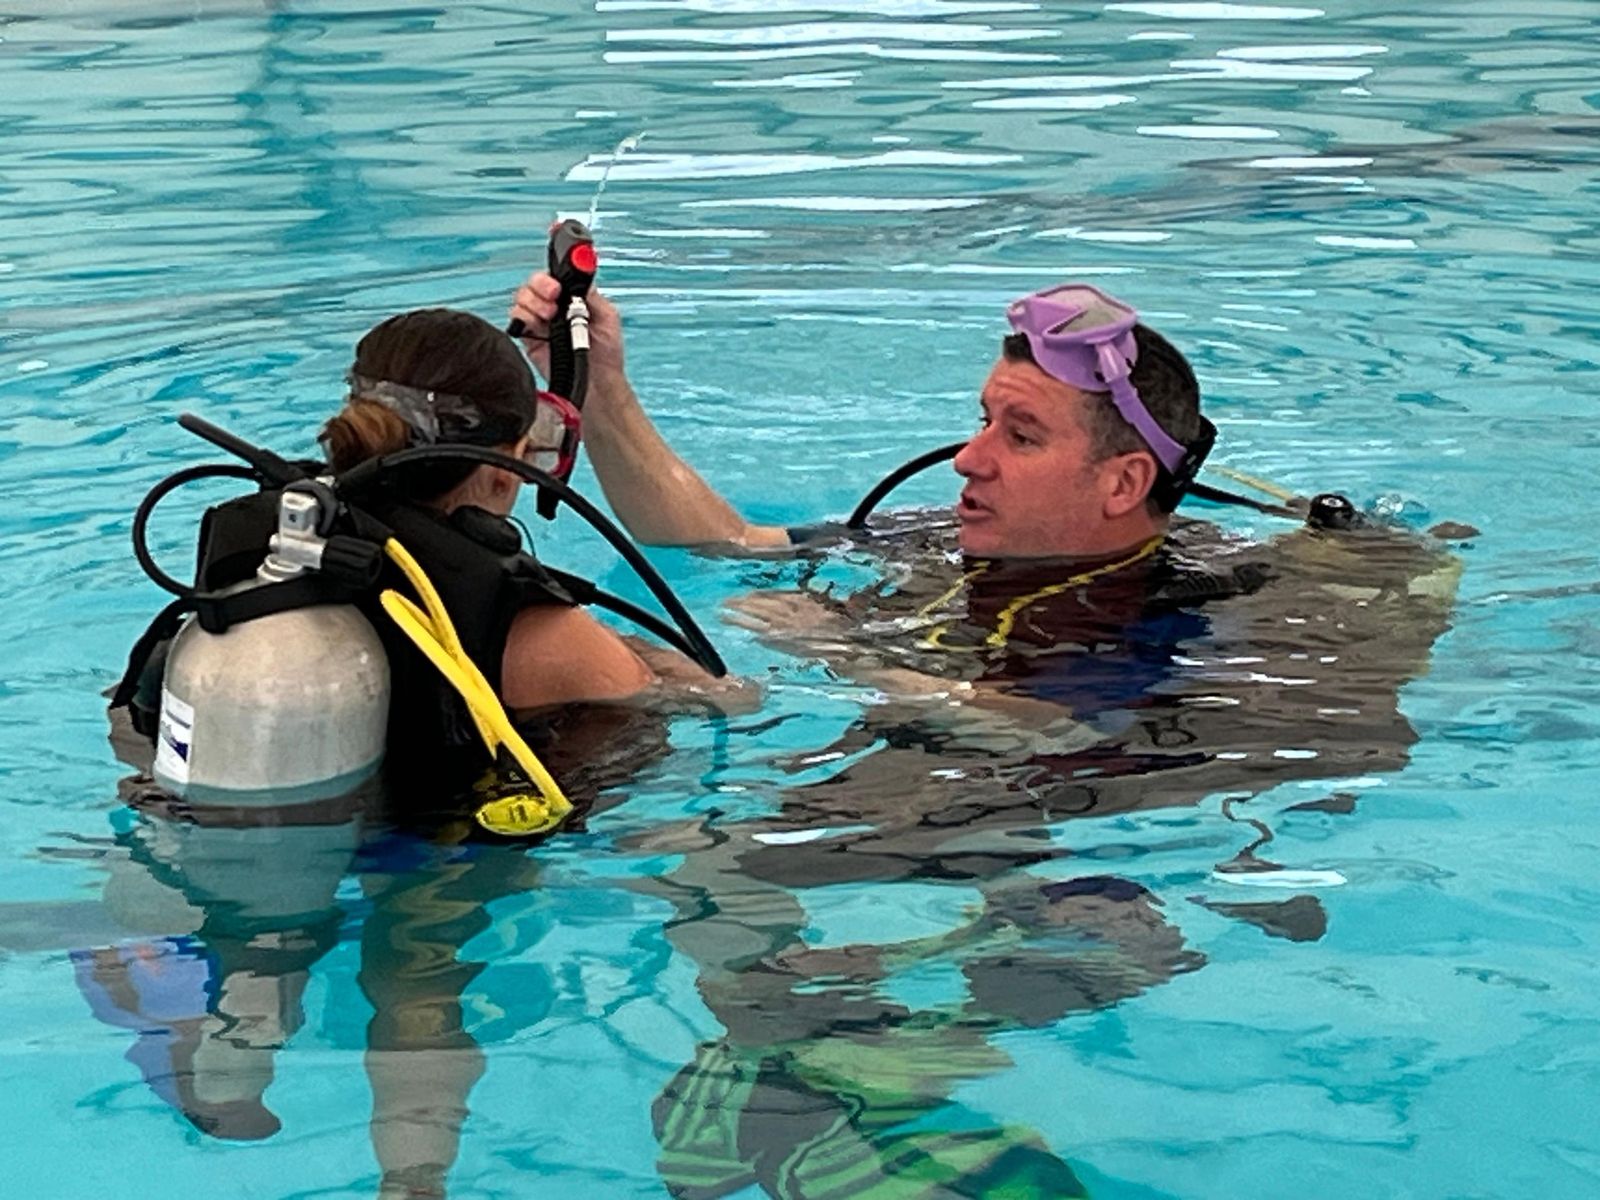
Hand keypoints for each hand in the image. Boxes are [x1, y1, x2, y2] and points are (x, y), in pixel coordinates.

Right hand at [508, 269, 626, 385]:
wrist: (598, 384)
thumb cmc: (607, 355)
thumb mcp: (609, 317)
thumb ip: (592, 296)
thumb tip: (580, 277)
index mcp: (572, 298)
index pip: (555, 276)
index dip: (552, 276)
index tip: (559, 284)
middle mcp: (554, 307)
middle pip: (534, 283)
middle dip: (540, 285)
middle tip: (553, 295)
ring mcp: (540, 322)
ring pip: (522, 298)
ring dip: (532, 302)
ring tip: (549, 316)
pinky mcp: (530, 338)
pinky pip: (517, 320)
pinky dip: (523, 318)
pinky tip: (538, 327)